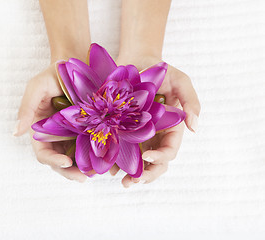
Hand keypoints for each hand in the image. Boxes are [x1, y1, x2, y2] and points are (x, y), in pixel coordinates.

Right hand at [14, 64, 86, 182]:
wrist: (75, 64)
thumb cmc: (53, 75)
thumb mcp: (36, 87)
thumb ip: (26, 109)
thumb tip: (15, 132)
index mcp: (41, 130)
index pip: (43, 152)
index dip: (53, 160)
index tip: (66, 162)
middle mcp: (56, 136)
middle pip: (60, 161)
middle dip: (70, 172)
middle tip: (84, 177)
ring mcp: (73, 134)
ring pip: (76, 158)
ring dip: (84, 169)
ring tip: (96, 173)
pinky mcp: (88, 130)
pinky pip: (90, 146)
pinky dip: (95, 156)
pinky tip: (104, 160)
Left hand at [113, 56, 200, 186]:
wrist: (137, 63)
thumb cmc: (162, 72)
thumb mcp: (181, 82)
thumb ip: (191, 102)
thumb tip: (195, 128)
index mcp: (171, 129)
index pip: (169, 150)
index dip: (161, 157)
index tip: (148, 157)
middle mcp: (155, 136)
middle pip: (154, 163)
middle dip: (145, 175)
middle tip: (132, 182)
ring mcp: (138, 135)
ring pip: (137, 161)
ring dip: (130, 174)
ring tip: (120, 181)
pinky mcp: (122, 131)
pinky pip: (120, 149)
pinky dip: (115, 159)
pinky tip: (107, 166)